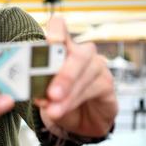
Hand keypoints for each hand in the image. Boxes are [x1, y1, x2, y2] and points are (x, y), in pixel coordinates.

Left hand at [37, 16, 117, 136]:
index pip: (60, 27)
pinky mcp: (107, 83)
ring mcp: (97, 66)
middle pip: (77, 55)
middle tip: (51, 94)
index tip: (50, 41)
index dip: (57, 29)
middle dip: (63, 76)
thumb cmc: (58, 98)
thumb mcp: (43, 92)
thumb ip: (40, 89)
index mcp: (61, 47)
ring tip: (53, 110)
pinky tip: (62, 110)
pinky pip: (92, 89)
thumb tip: (38, 95)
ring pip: (84, 76)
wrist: (80, 118)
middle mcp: (81, 52)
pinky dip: (74, 101)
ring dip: (67, 95)